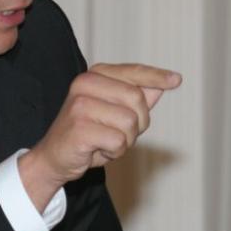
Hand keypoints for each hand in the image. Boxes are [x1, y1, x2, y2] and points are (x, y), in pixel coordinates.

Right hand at [19, 63, 180, 209]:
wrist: (54, 158)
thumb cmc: (86, 134)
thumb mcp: (113, 112)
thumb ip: (134, 97)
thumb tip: (161, 86)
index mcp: (93, 75)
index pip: (133, 72)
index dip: (156, 76)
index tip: (176, 80)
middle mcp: (85, 84)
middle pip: (137, 99)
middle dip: (138, 123)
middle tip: (118, 133)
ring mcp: (80, 105)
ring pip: (130, 122)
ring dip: (125, 140)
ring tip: (105, 142)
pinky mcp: (80, 128)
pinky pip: (118, 141)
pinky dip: (114, 152)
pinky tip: (97, 150)